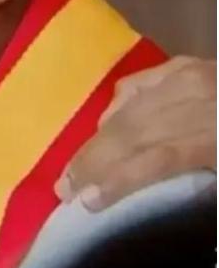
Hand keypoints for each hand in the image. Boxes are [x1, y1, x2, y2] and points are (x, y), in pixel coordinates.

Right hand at [57, 55, 215, 210]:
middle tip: (64, 187)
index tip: (87, 202)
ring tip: (75, 165)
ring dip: (98, 139)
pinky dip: (117, 104)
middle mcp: (199, 100)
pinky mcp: (187, 65)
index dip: (118, 180)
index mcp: (216, 135)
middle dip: (94, 161)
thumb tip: (145, 192)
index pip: (157, 158)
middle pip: (134, 130)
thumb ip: (198, 183)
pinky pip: (139, 83)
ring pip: (130, 107)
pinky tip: (105, 124)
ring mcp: (191, 77)